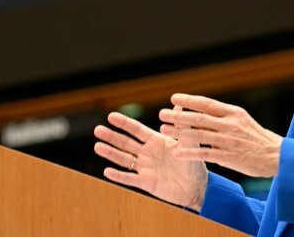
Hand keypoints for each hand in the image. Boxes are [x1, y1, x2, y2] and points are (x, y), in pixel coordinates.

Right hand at [93, 110, 207, 210]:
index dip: (124, 124)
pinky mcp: (146, 183)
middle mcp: (148, 153)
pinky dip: (118, 176)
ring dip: (110, 153)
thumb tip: (180, 106)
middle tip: (97, 130)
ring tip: (97, 146)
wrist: (197, 187)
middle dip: (112, 136)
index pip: (137, 130)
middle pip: (126, 143)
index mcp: (156, 141)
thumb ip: (182, 127)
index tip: (111, 116)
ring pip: (124, 159)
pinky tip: (107, 171)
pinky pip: (129, 179)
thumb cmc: (194, 163)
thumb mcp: (189, 143)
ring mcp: (145, 168)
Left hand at [159, 94, 282, 177]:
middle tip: (162, 114)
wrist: (277, 156)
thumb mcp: (242, 120)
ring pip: (199, 135)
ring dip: (178, 133)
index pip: (207, 103)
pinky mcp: (229, 157)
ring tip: (163, 130)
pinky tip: (176, 152)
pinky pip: (204, 153)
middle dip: (178, 116)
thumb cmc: (257, 138)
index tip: (173, 98)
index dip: (189, 100)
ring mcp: (229, 141)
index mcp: (233, 113)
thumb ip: (223, 117)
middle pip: (199, 118)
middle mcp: (230, 124)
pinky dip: (189, 152)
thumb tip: (201, 112)